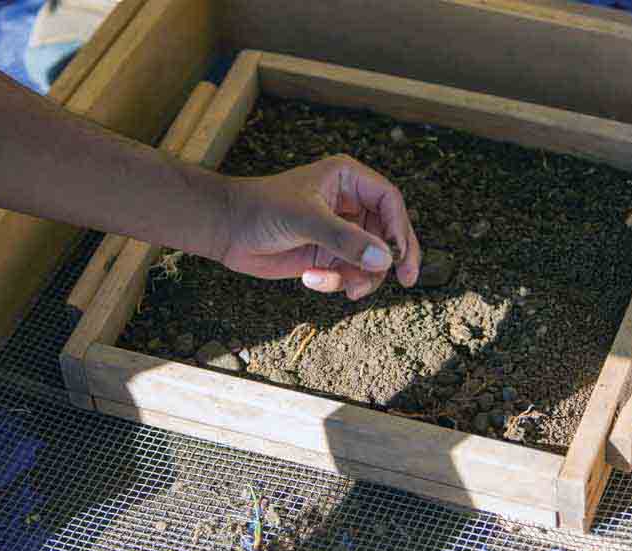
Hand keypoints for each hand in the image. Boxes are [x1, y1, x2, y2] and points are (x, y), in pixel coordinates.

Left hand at [219, 155, 420, 299]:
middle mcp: (349, 204)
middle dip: (390, 259)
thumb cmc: (262, 209)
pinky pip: (349, 274)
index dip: (400, 228)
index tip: (399, 256)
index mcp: (348, 180)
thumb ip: (345, 240)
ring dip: (362, 277)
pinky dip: (336, 282)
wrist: (227, 230)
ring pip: (371, 259)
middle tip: (404, 281)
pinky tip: (312, 279)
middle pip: (388, 233)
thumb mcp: (306, 220)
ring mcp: (340, 231)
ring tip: (347, 289)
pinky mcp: (328, 255)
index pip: (389, 201)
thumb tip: (384, 260)